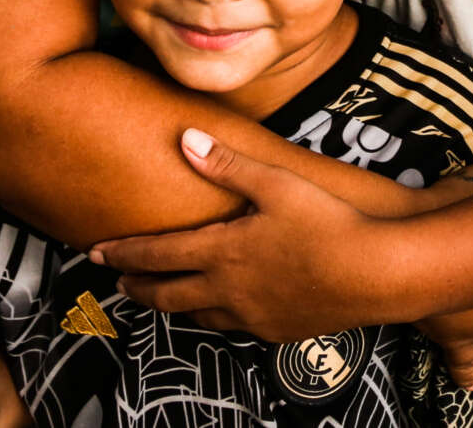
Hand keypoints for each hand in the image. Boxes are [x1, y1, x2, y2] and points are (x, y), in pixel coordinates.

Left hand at [89, 128, 398, 341]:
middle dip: (137, 287)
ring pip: (197, 316)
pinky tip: (221, 308)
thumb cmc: (329, 223)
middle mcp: (229, 290)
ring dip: (173, 305)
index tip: (95, 253)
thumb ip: (227, 164)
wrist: (377, 274)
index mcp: (222, 252)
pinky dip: (213, 316)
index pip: (156, 254)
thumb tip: (186, 140)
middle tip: (117, 282)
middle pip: (166, 294)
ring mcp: (253, 316)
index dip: (122, 253)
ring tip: (163, 295)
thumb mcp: (277, 183)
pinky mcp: (277, 331)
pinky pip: (233, 327)